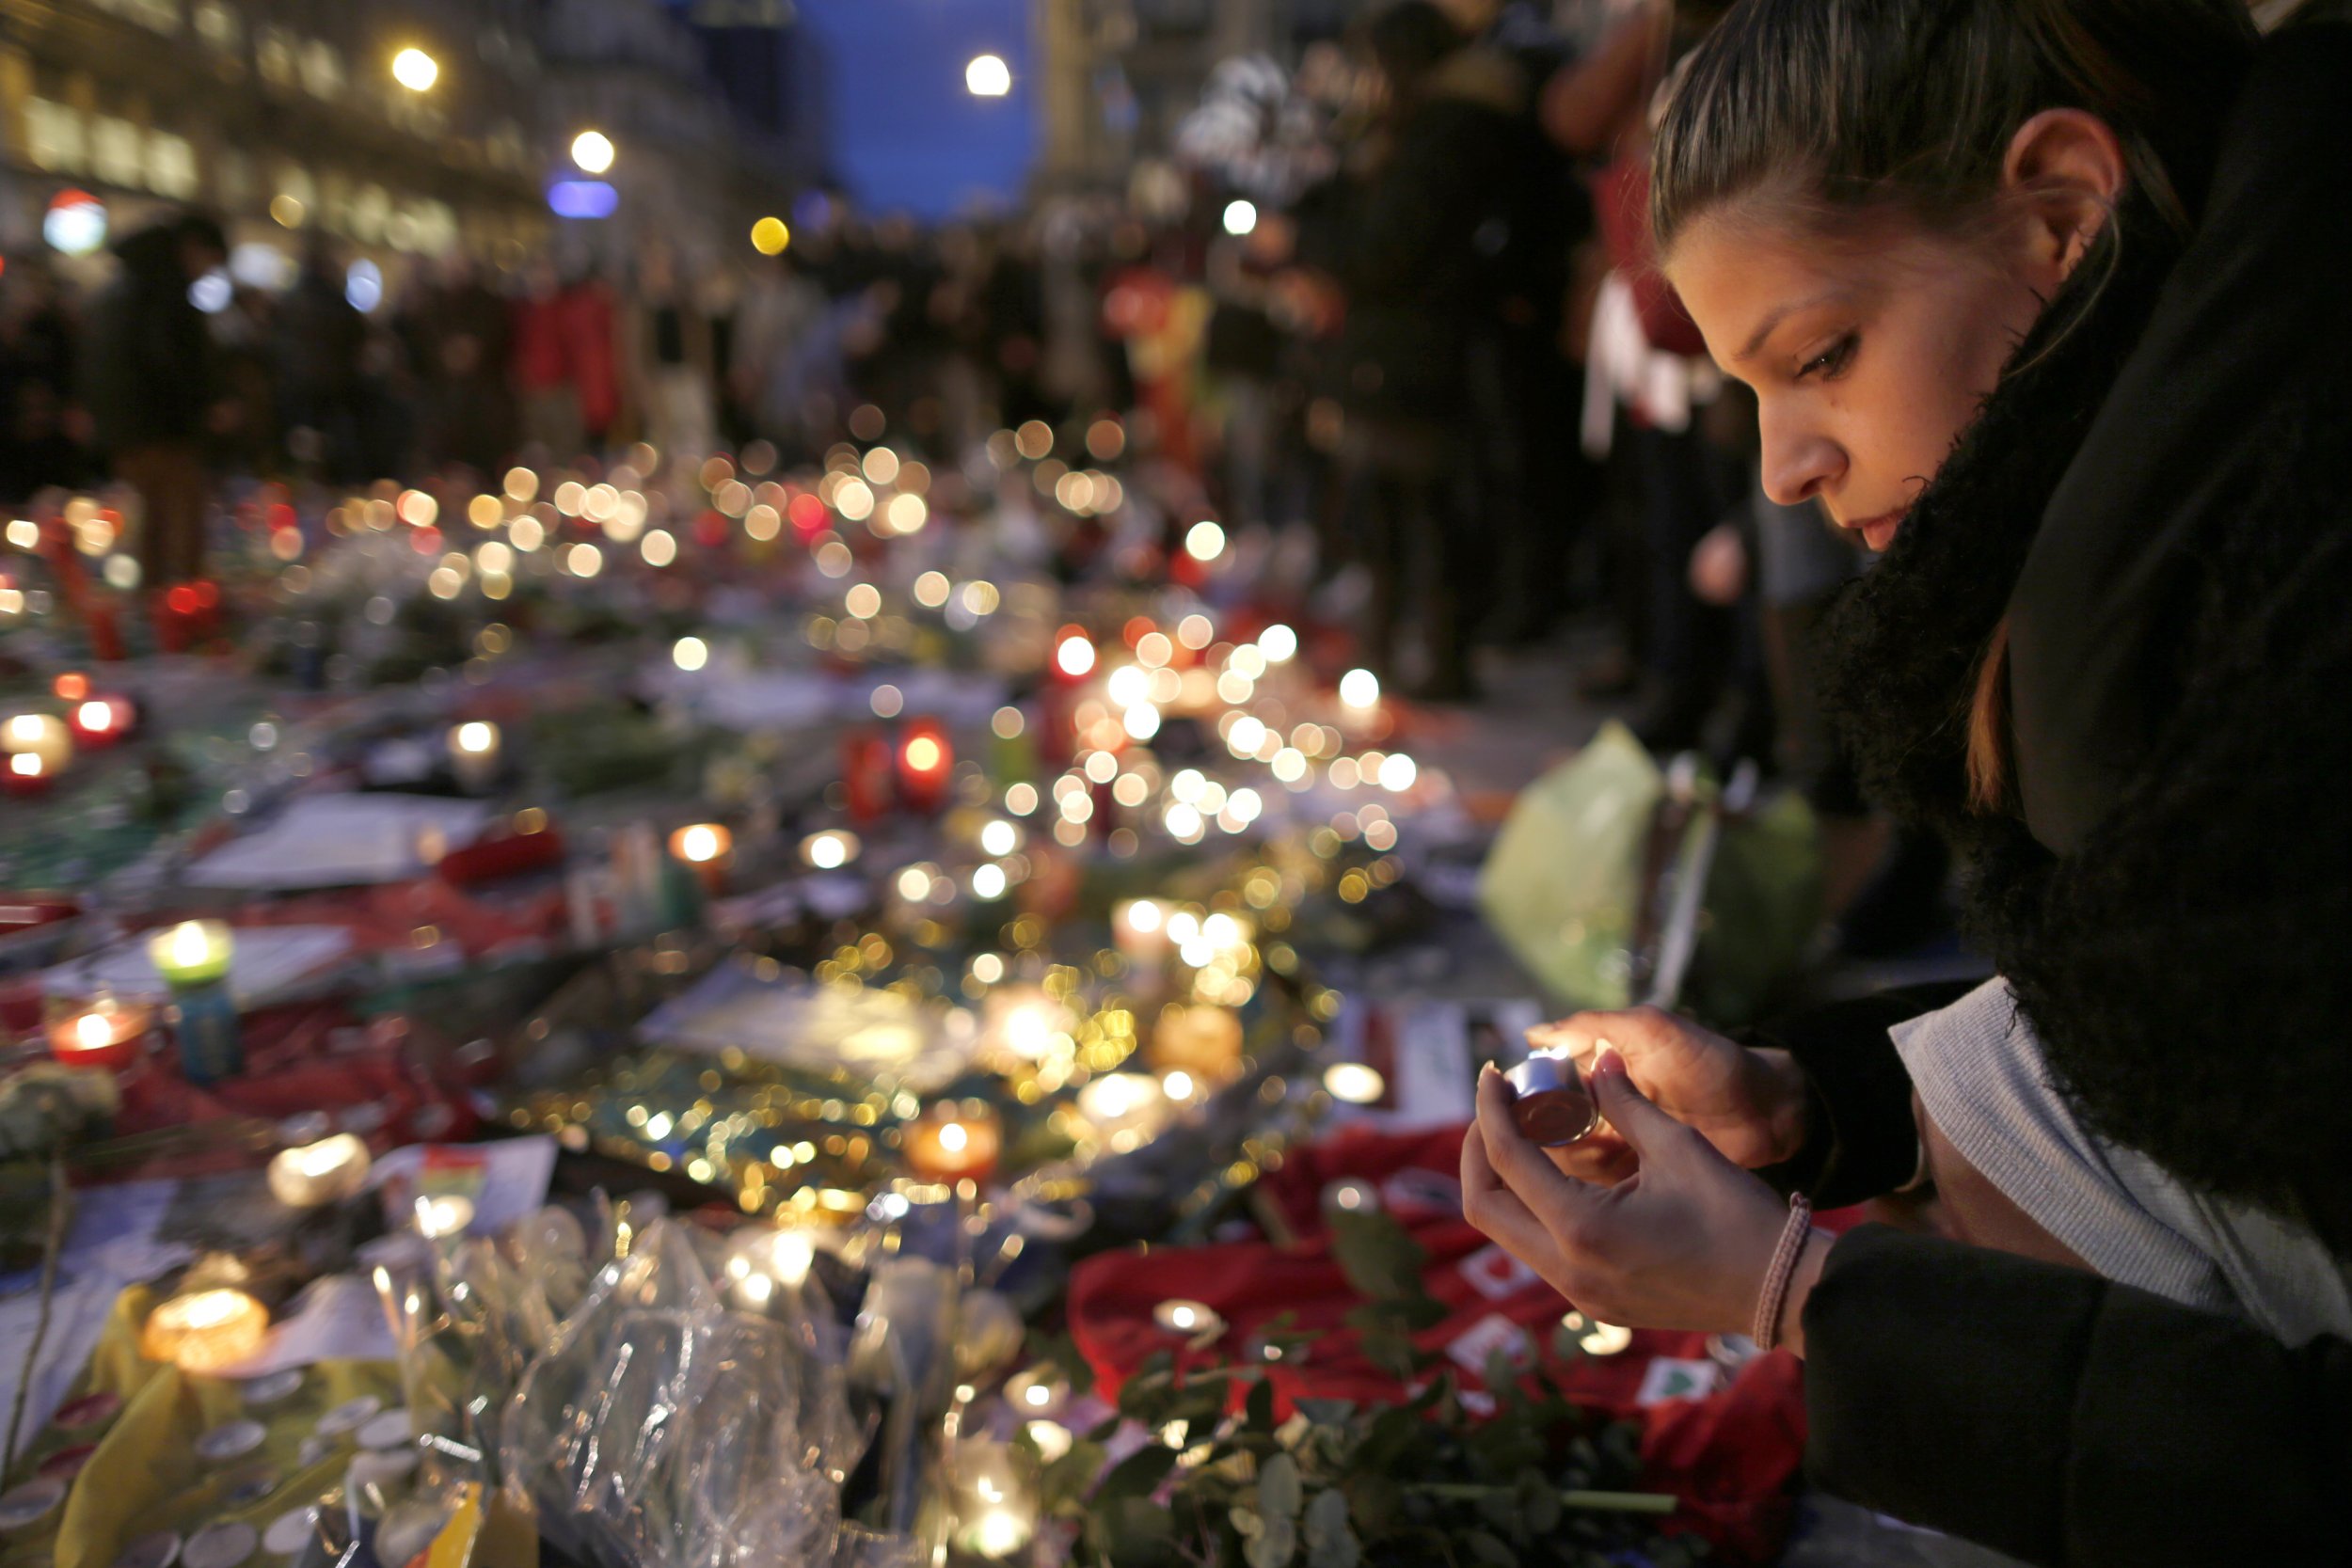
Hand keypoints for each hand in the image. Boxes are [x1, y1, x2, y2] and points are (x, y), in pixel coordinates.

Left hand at [1462, 1051, 1792, 1335]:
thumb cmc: (1737, 1217)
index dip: (1491, 1108)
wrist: (1782, 1292)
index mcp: (1583, 1229)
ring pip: (1507, 1232)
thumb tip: (1598, 1057)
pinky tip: (1557, 1173)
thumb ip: (1623, 1103)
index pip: (1507, 1159)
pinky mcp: (1594, 1304)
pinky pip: (1539, 1251)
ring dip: (1505, 1179)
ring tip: (1528, 1130)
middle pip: (1484, 1205)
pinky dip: (1533, 1206)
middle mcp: (1567, 1270)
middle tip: (1499, 1105)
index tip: (1491, 1073)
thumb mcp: (1679, 1147)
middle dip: (1479, 1149)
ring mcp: (1578, 1295)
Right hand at [1523, 1006, 1807, 1184]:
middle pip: (1545, 1129)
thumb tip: (1533, 1034)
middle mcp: (1596, 1109)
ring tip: (1605, 1155)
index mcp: (1595, 1069)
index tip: (1521, 1104)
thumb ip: (1596, 1027)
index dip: (1525, 1096)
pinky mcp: (1635, 1178)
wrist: (1769, 1112)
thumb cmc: (1712, 1062)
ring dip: (1575, 1159)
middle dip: (1548, 1136)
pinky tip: (1613, 1180)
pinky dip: (1597, 1186)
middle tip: (1572, 1136)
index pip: (1541, 1084)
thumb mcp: (1655, 1032)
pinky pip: (1597, 1187)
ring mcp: (1615, 1146)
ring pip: (1566, 1161)